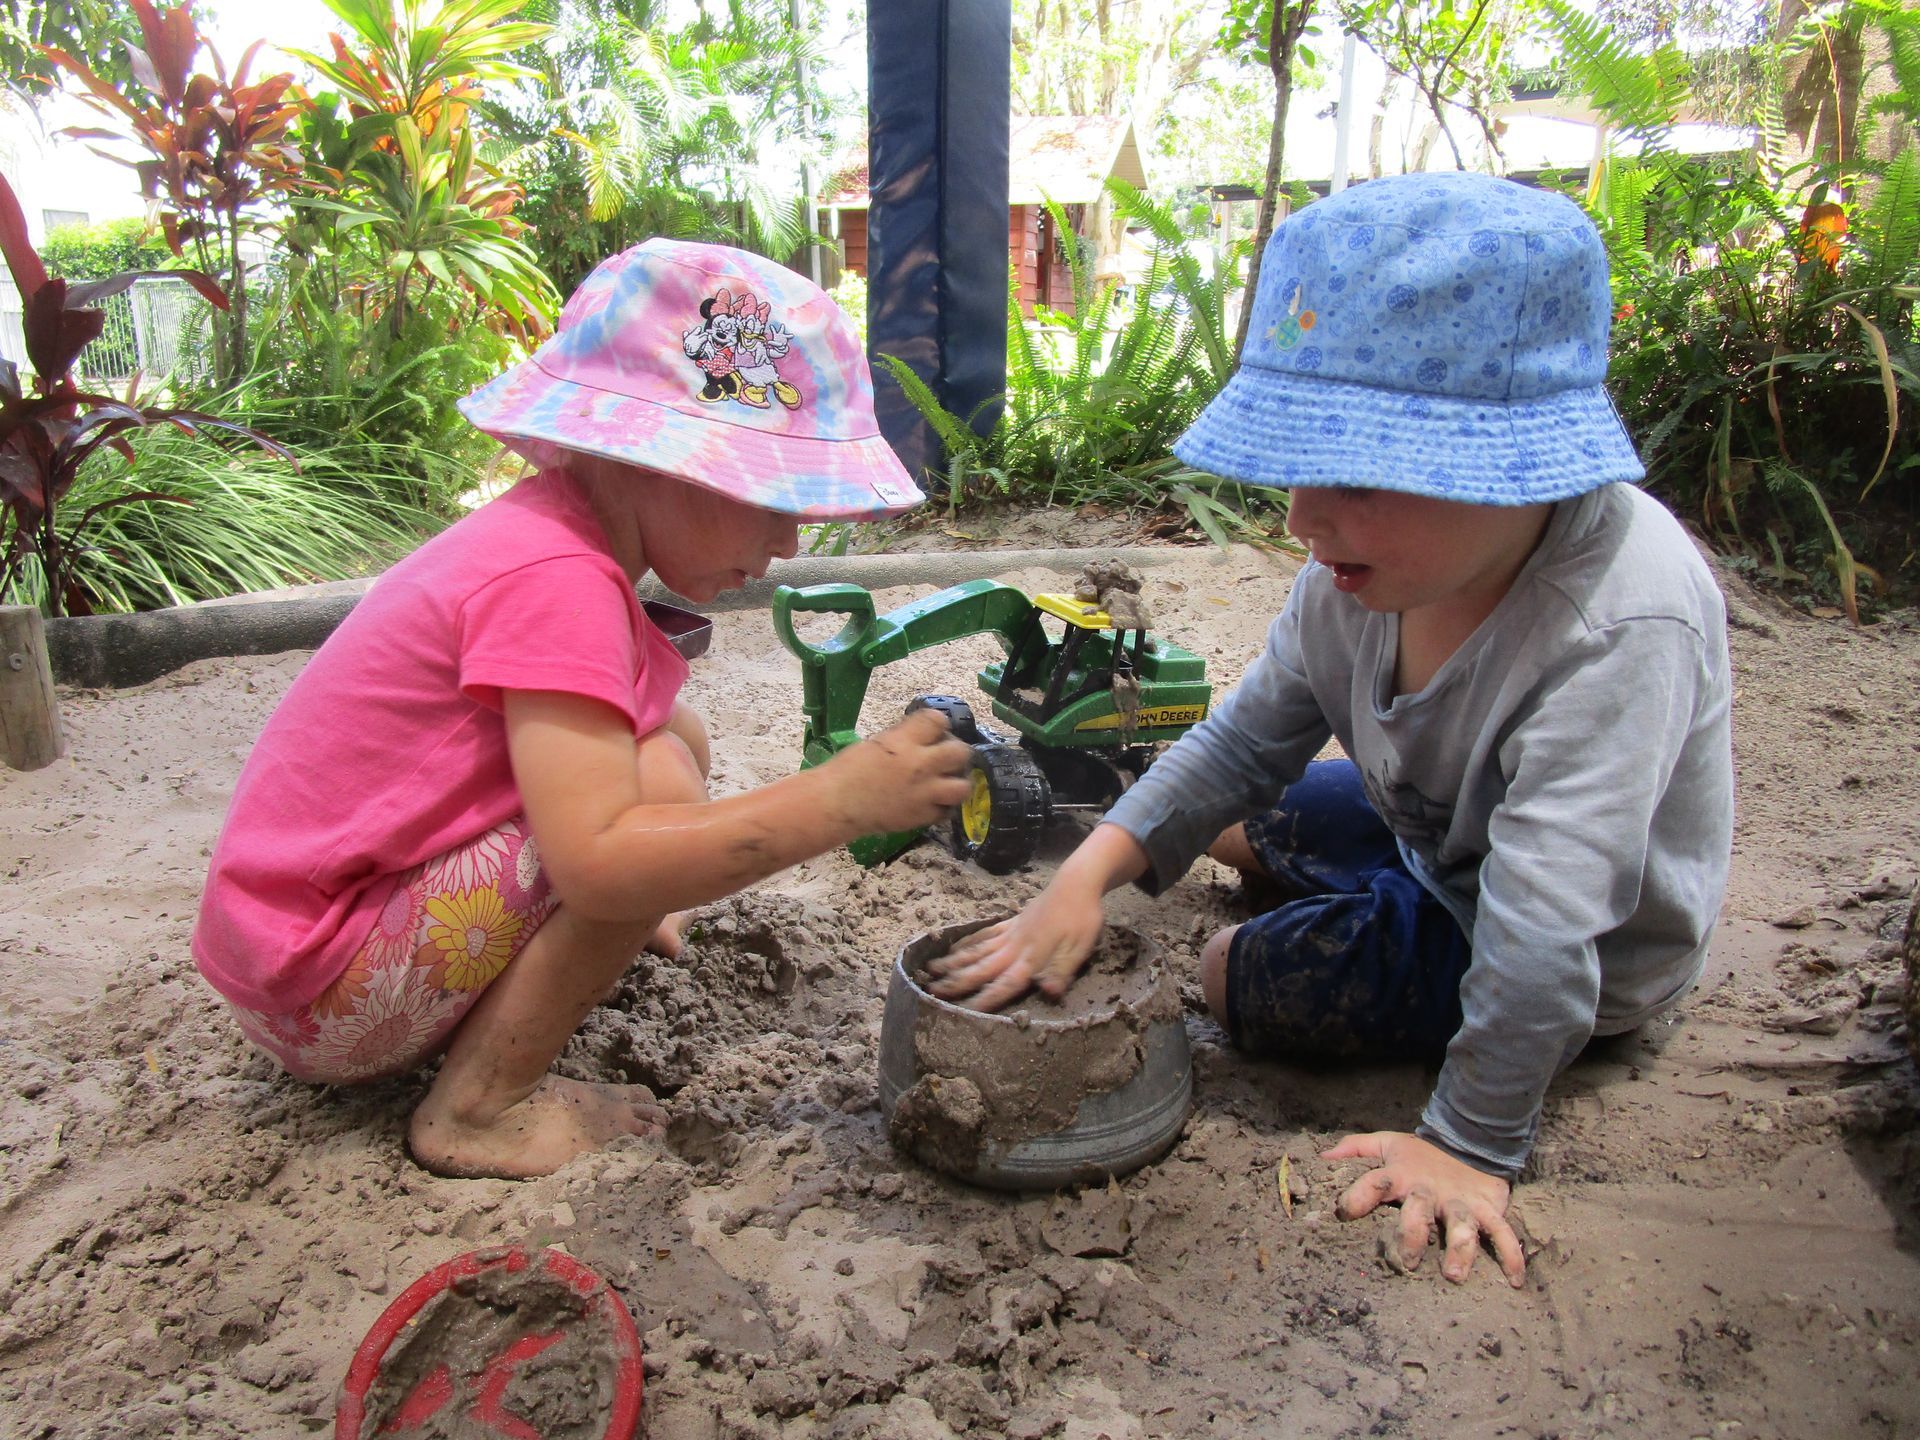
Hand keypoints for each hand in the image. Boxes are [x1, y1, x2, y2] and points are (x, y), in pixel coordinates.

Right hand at [821, 707, 970, 834]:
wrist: (836, 803)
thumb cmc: (847, 770)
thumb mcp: (877, 742)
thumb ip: (904, 739)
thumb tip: (921, 738)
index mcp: (905, 741)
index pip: (939, 720)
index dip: (938, 725)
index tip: (933, 731)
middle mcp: (920, 765)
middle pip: (960, 752)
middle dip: (955, 753)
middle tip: (944, 758)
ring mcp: (924, 793)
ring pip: (962, 786)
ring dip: (956, 782)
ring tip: (945, 783)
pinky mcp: (922, 816)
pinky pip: (947, 811)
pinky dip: (943, 807)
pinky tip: (932, 803)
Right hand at [926, 874, 1106, 1011]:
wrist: (1076, 883)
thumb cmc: (1082, 918)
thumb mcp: (1080, 948)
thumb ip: (1062, 971)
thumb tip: (1050, 994)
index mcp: (1031, 958)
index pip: (1006, 983)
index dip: (987, 998)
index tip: (967, 1012)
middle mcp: (1014, 947)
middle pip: (981, 968)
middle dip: (957, 981)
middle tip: (932, 990)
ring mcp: (1010, 933)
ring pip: (976, 950)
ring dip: (954, 961)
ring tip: (931, 970)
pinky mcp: (1010, 922)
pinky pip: (984, 934)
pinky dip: (968, 942)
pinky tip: (955, 946)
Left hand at [1323, 1131, 1525, 1286]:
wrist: (1471, 1140)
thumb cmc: (1422, 1154)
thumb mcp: (1389, 1145)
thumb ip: (1357, 1149)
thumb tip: (1323, 1157)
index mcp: (1402, 1176)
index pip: (1374, 1182)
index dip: (1358, 1194)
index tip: (1344, 1210)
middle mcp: (1430, 1191)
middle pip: (1419, 1212)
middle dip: (1411, 1235)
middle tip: (1405, 1262)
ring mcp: (1461, 1201)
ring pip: (1462, 1226)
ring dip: (1459, 1251)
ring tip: (1453, 1276)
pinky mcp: (1489, 1208)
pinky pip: (1503, 1233)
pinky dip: (1512, 1255)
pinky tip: (1514, 1281)